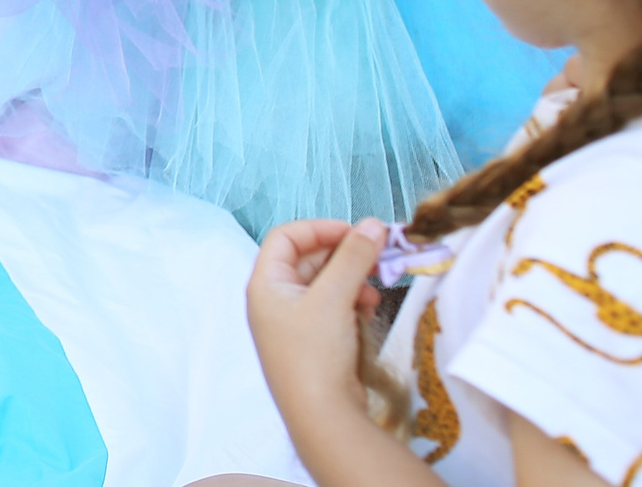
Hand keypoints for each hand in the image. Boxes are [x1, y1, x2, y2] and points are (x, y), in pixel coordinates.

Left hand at [246, 217, 387, 427]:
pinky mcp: (313, 342)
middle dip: (343, 257)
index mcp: (265, 284)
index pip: (286, 237)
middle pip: (308, 260)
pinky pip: (332, 309)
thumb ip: (354, 257)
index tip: (355, 232)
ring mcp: (292, 323)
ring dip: (351, 282)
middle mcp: (273, 300)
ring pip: (324, 285)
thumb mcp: (334, 297)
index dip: (319, 229)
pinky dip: (350, 304)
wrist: (321, 416)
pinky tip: (367, 312)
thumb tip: (373, 224)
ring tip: (372, 295)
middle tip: (376, 258)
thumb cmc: (315, 353)